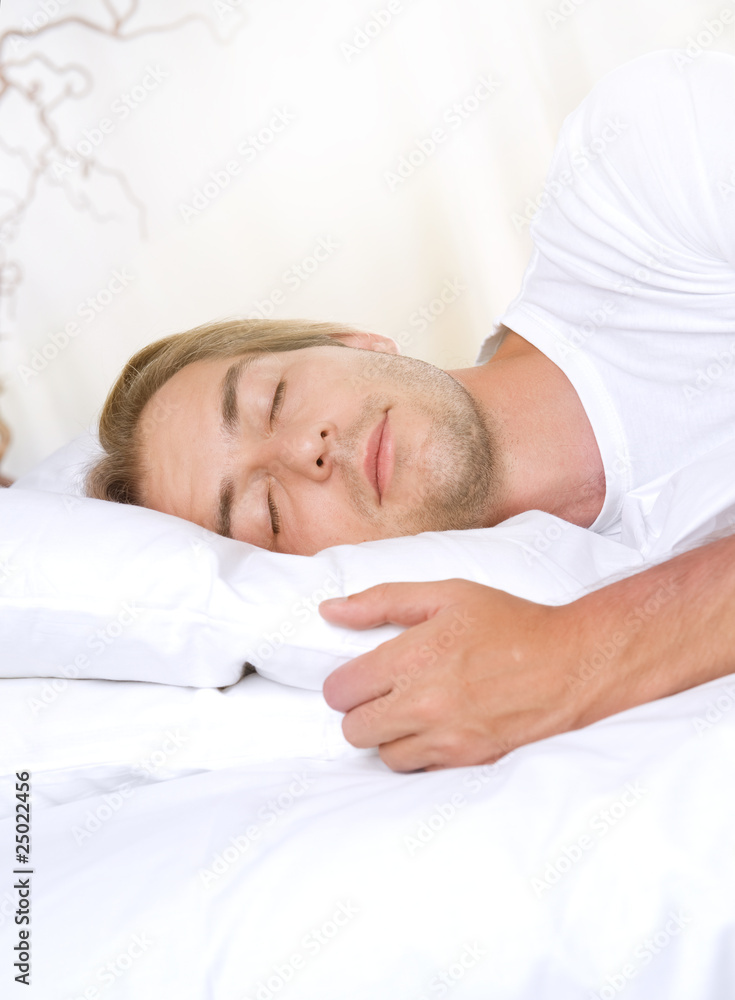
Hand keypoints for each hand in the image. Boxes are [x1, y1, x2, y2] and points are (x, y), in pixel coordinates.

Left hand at [320, 579, 588, 771]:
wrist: (570, 664)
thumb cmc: (508, 623)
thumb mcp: (446, 594)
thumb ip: (382, 601)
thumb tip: (329, 611)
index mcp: (414, 656)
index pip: (341, 689)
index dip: (345, 682)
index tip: (361, 676)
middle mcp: (425, 703)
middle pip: (354, 729)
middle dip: (362, 711)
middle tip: (385, 694)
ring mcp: (447, 737)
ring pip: (383, 754)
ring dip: (390, 736)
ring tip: (414, 711)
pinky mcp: (469, 761)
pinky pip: (420, 770)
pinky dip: (420, 753)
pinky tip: (438, 728)